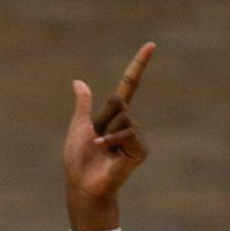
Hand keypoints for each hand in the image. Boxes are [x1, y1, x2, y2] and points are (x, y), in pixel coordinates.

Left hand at [64, 41, 154, 227]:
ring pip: (122, 116)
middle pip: (117, 100)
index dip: (138, 65)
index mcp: (114, 116)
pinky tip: (107, 152)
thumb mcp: (78, 127)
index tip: (151, 45)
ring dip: (105, 132)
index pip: (129, 84)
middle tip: (96, 139)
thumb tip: (78, 82)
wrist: (83, 185)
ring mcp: (135, 135)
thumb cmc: (78, 161)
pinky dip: (112, 140)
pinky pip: (127, 132)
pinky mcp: (140, 149)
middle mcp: (128, 122)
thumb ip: (83, 105)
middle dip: (102, 117)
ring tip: (101, 149)